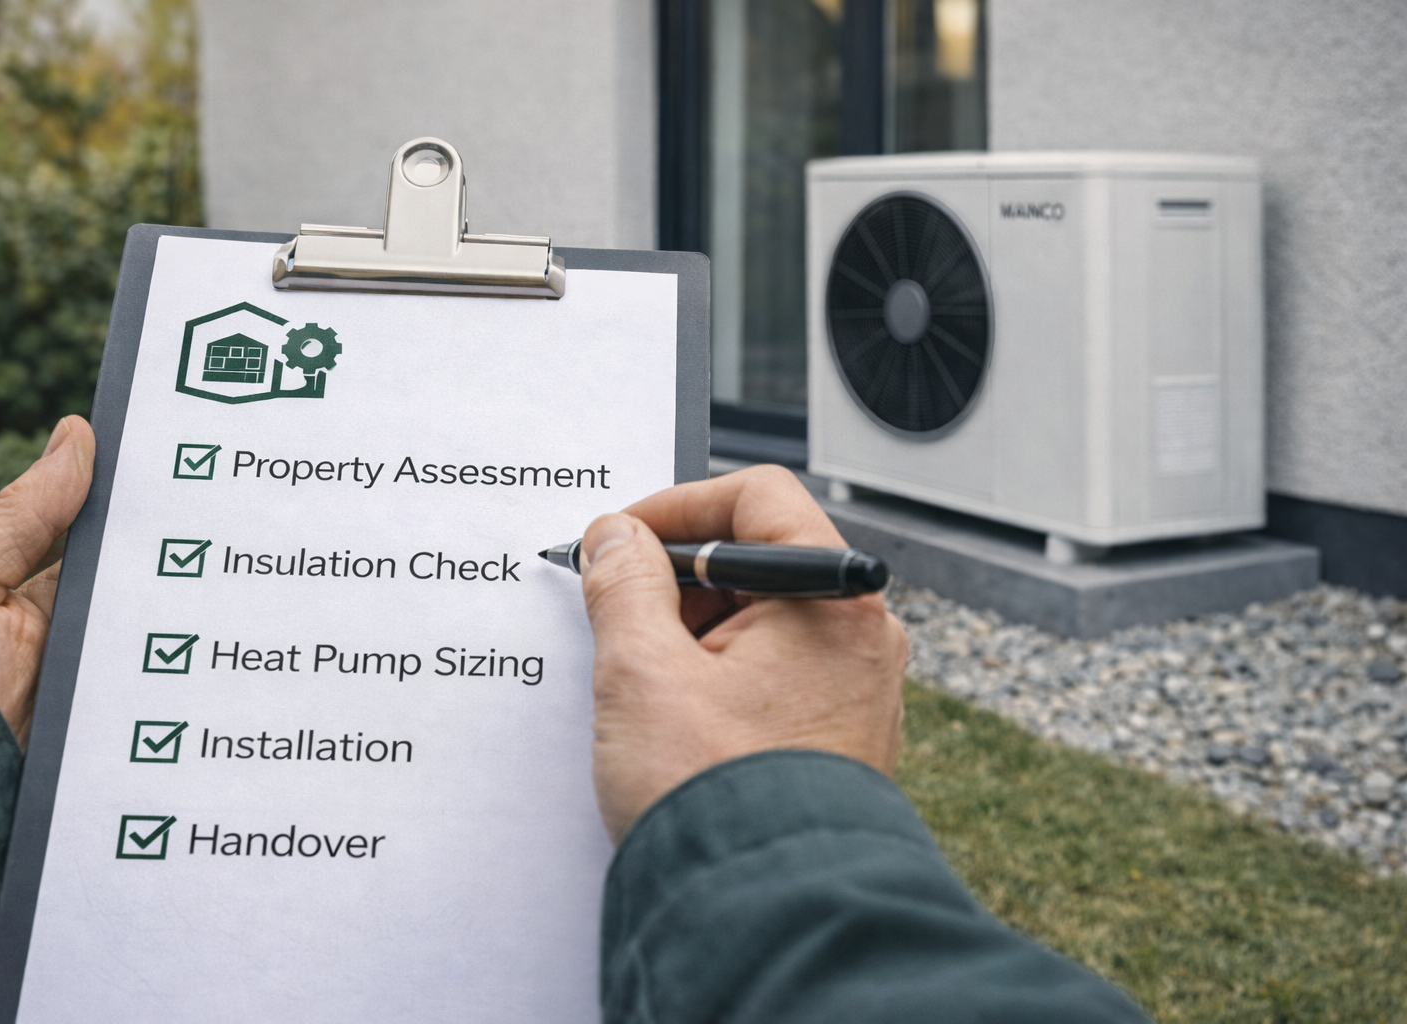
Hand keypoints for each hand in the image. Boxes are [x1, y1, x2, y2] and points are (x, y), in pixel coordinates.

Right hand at [580, 464, 908, 843]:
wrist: (764, 914)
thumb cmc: (717, 798)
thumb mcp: (643, 672)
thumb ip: (623, 585)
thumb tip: (615, 538)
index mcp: (834, 601)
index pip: (759, 497)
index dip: (678, 506)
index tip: (621, 539)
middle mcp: (860, 636)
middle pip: (760, 558)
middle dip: (677, 578)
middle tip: (617, 612)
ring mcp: (853, 688)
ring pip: (761, 619)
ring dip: (692, 631)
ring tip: (641, 681)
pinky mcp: (834, 732)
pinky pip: (772, 671)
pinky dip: (717, 674)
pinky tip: (672, 715)